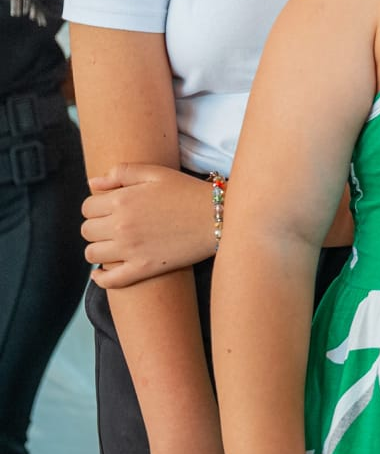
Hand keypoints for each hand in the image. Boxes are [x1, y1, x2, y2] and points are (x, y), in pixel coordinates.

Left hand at [82, 163, 217, 287]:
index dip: (97, 206)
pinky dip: (101, 278)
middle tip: (114, 225)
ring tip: (114, 244)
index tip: (110, 208)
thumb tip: (93, 183)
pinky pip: (110, 280)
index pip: (87, 207)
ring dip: (98, 248)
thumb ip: (122, 172)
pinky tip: (103, 273)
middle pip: (86, 230)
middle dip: (96, 226)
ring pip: (92, 254)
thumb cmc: (188, 192)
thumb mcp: (157, 173)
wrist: (219, 217)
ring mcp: (131, 250)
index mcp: (122, 200)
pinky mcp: (144, 268)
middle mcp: (122, 226)